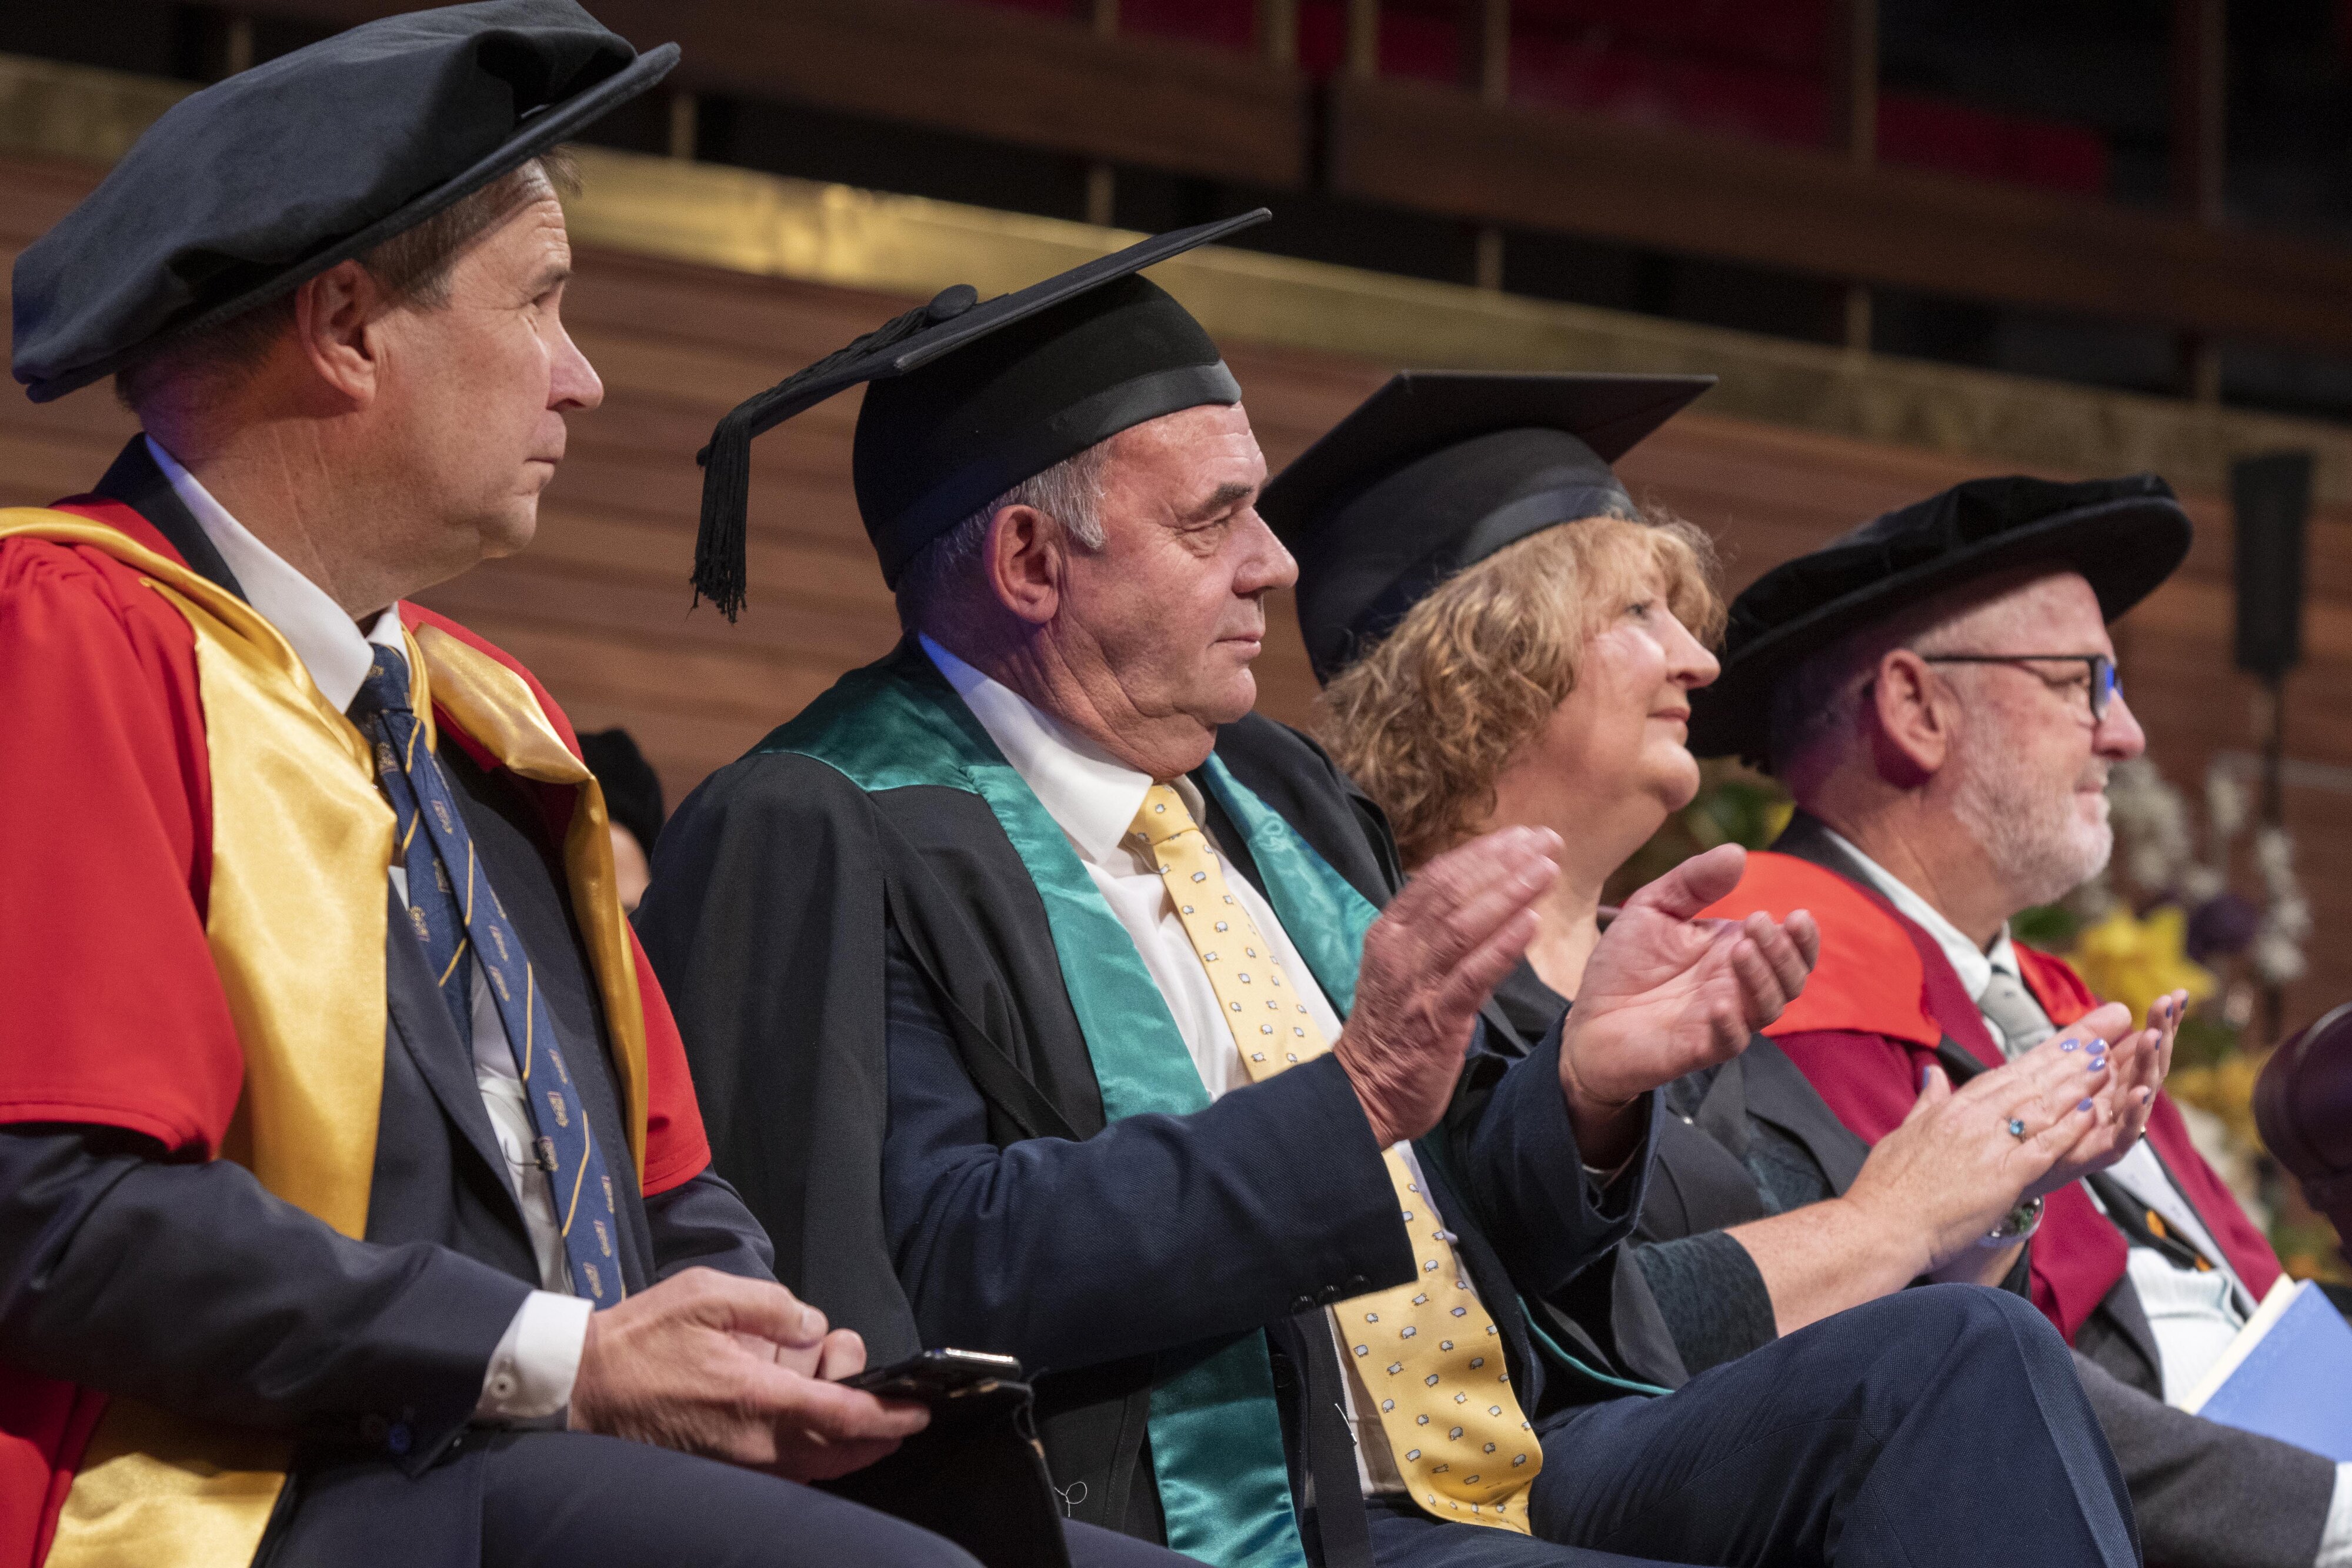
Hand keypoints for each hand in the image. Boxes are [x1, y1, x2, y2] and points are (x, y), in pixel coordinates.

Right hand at [567, 1267, 928, 1480]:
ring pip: (816, 1461)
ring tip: (822, 1374)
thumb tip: (810, 1326)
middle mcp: (755, 1442)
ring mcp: (739, 1462)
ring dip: (838, 1427)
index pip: (844, 1416)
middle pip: (840, 1450)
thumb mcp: (708, 1294)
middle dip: (871, 1420)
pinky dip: (809, 1440)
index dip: (891, 1416)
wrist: (579, 1387)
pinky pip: (786, 1465)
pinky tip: (800, 1401)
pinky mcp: (723, 1465)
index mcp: (757, 1397)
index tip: (921, 1409)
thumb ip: (771, 1306)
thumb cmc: (640, 1339)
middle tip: (860, 1372)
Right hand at [1335, 825, 1558, 1145]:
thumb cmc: (1391, 1029)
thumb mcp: (1402, 967)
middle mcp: (1400, 949)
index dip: (1482, 852)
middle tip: (1546, 840)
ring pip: (1464, 925)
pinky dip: (1503, 946)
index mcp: (1391, 932)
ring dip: (1509, 892)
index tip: (1522, 835)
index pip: (1437, 877)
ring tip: (1547, 870)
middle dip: (1503, 862)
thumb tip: (1474, 895)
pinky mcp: (1436, 1019)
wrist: (1364, 1091)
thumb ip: (1432, 933)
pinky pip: (1473, 975)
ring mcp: (1416, 983)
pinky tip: (1532, 923)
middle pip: (1453, 891)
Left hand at [1559, 845, 1817, 1127]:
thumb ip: (1693, 882)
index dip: (1803, 937)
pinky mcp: (1698, 1048)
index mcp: (1734, 952)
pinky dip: (1730, 1023)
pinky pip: (1730, 1041)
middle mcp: (1738, 988)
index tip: (1797, 914)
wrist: (1587, 1018)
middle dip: (1782, 951)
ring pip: (1768, 1008)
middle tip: (1756, 923)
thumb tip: (1737, 852)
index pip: (1790, 950)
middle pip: (1788, 978)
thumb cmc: (1626, 964)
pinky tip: (1719, 1002)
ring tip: (1740, 950)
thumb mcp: (1654, 908)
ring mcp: (1722, 1019)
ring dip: (1761, 978)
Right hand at [1844, 1011, 2136, 1274]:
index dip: (2039, 1057)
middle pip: (2028, 1083)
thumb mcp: (1903, 1134)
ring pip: (2040, 1107)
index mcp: (1950, 1110)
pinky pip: (2043, 1147)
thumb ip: (1926, 1103)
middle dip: (2066, 1060)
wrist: (1878, 1227)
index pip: (2003, 1074)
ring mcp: (1987, 1147)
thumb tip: (1932, 1074)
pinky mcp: (2002, 1177)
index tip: (2065, 1042)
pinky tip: (2091, 1112)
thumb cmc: (1886, 1188)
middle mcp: (1971, 1120)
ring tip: (2105, 1065)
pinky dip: (2069, 1128)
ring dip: (2076, 1086)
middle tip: (2099, 1040)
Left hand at [2019, 994, 2179, 1198]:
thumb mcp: (2058, 1064)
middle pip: (2148, 1064)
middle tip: (2170, 1004)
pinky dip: (2134, 1112)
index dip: (2161, 1022)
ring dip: (2149, 1065)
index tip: (2176, 994)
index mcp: (2111, 1077)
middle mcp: (2118, 1100)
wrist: (2007, 1161)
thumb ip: (2086, 1037)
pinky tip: (2140, 1090)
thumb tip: (2122, 1009)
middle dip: (2161, 1033)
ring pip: (2140, 1093)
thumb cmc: (2037, 1113)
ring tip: (2154, 1036)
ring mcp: (2113, 1126)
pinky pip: (2123, 1132)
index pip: (2144, 1045)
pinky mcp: (2100, 1151)